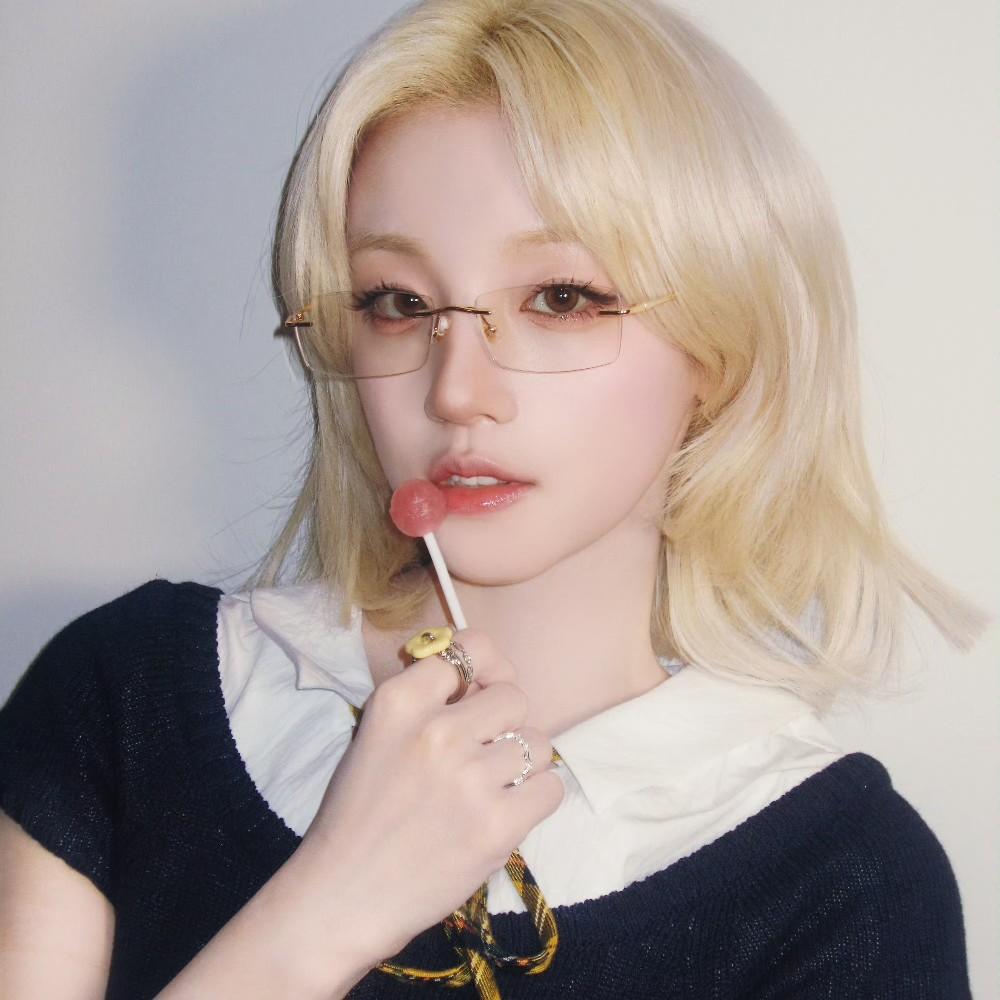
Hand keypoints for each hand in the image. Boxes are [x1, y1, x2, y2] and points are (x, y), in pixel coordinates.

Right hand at [299, 628, 564, 964]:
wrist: (343, 896)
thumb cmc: (358, 814)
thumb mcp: (376, 735)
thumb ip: (425, 702)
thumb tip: (485, 677)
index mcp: (400, 702)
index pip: (470, 650)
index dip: (482, 672)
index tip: (477, 695)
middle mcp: (437, 731)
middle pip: (513, 696)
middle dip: (504, 724)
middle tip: (481, 755)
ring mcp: (469, 778)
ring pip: (537, 743)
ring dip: (521, 765)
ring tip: (490, 790)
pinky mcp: (496, 825)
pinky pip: (550, 787)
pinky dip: (535, 800)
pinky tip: (505, 813)